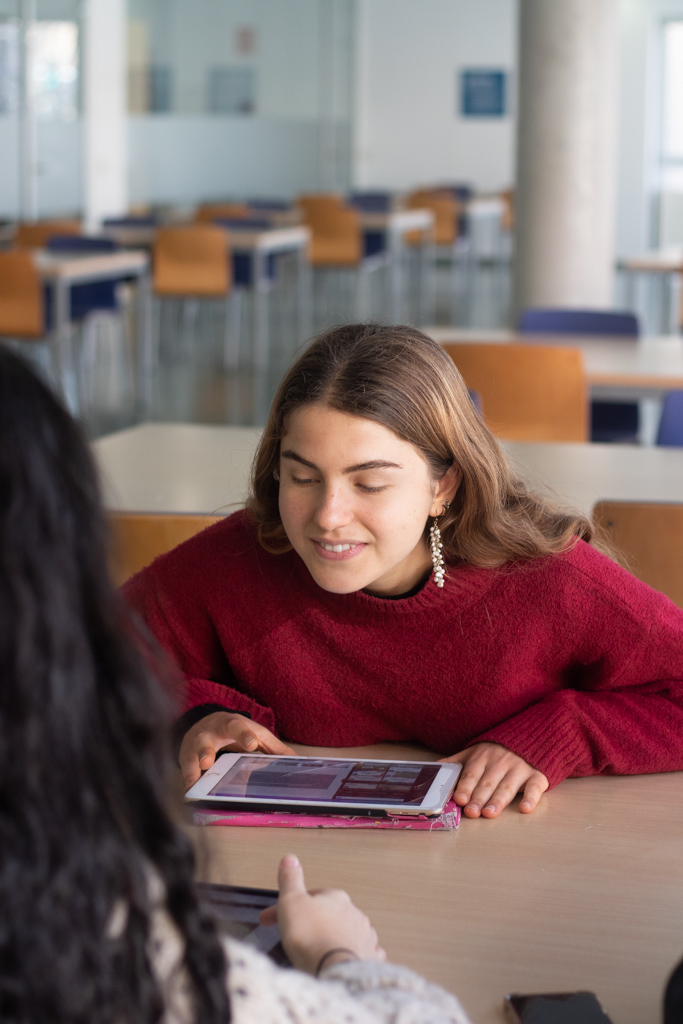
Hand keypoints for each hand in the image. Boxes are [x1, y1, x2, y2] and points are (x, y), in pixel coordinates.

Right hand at [179, 711, 294, 790]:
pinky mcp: (186, 756)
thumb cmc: (236, 731)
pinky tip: (189, 791)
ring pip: (193, 751)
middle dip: (208, 749)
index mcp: (233, 724)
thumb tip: (299, 762)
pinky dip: (188, 779)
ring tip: (197, 776)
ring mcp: (197, 743)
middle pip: (208, 739)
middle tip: (209, 761)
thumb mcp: (256, 734)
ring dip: (195, 763)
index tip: (251, 744)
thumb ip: (274, 748)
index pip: (239, 727)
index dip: (245, 735)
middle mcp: (212, 732)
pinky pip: (185, 768)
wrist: (204, 721)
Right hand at [259, 854, 385, 974]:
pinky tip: (342, 958)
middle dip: (312, 923)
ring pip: (346, 932)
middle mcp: (353, 913)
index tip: (272, 919)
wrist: (334, 970)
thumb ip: (290, 879)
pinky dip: (351, 954)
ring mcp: (363, 935)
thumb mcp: (291, 901)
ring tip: (315, 950)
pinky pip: (361, 951)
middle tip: (293, 937)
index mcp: (335, 897)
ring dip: (332, 938)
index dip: (288, 908)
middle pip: (328, 914)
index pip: (309, 897)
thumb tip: (290, 859)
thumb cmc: (312, 938)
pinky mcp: (368, 957)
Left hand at [441, 742, 547, 817]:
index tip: (458, 798)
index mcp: (482, 757)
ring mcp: (519, 769)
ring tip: (490, 813)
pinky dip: (530, 798)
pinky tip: (525, 808)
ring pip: (507, 786)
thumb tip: (432, 771)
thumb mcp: (474, 752)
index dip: (465, 786)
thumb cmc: (497, 750)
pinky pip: (534, 787)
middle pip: (487, 783)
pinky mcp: (537, 775)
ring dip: (498, 800)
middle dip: (478, 798)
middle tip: (471, 812)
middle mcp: (500, 763)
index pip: (471, 773)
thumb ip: (455, 763)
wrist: (530, 735)